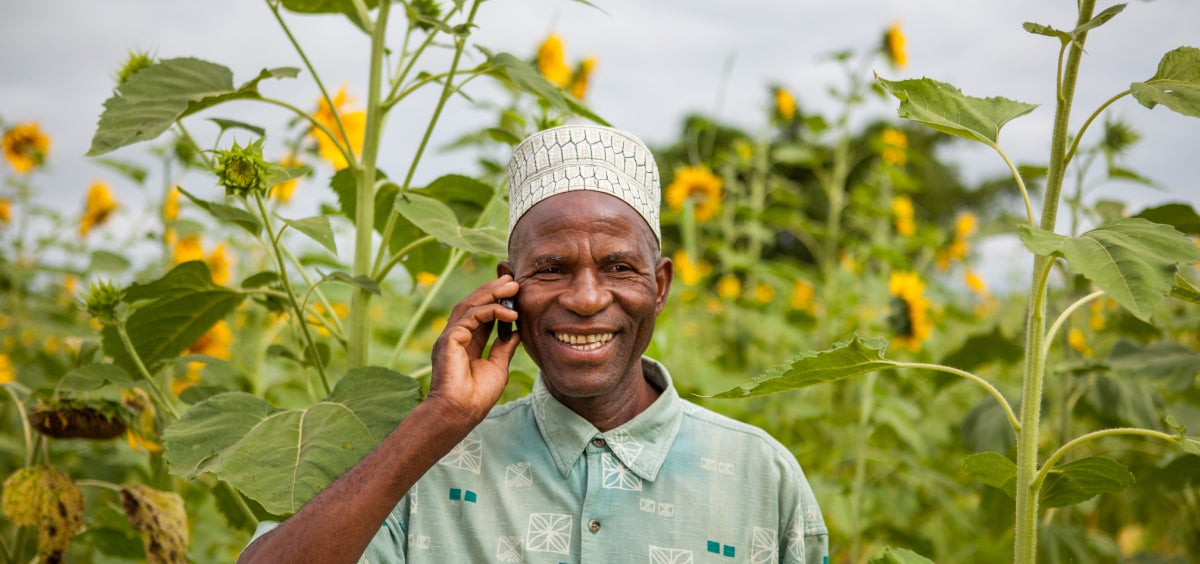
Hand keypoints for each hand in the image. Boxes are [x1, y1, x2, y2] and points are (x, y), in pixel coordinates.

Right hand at [427, 275, 520, 426]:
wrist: (460, 413)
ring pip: (470, 305)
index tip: (513, 290)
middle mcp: (456, 336)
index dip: (496, 301)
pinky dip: (491, 310)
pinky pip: (471, 316)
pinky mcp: (449, 339)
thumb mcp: (498, 367)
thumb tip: (516, 333)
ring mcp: (450, 336)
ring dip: (491, 293)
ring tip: (512, 286)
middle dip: (493, 290)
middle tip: (512, 279)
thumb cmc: (477, 396)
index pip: (481, 314)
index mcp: (466, 343)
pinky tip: (509, 312)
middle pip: (473, 304)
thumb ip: (504, 348)